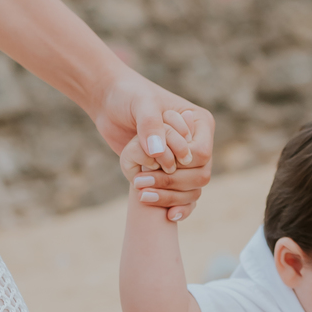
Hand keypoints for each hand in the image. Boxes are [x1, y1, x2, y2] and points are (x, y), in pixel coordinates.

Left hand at [94, 69, 214, 221]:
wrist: (110, 103)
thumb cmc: (128, 96)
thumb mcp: (141, 104)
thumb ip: (150, 125)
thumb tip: (158, 153)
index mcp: (199, 123)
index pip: (201, 154)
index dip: (182, 163)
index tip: (156, 160)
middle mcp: (197, 143)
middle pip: (200, 176)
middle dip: (172, 184)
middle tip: (141, 183)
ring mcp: (185, 161)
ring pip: (193, 190)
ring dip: (170, 197)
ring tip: (142, 195)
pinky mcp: (171, 173)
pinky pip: (184, 197)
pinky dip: (178, 207)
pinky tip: (168, 216)